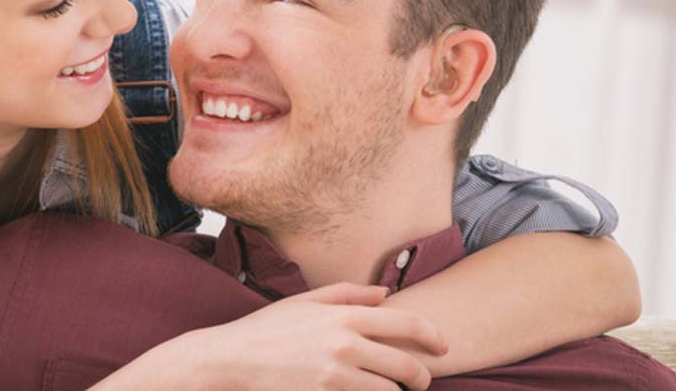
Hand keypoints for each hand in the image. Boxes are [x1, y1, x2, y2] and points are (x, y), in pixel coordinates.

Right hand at [99, 282, 446, 390]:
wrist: (231, 360)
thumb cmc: (267, 329)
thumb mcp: (305, 301)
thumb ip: (348, 294)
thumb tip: (387, 294)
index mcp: (344, 315)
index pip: (406, 322)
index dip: (433, 335)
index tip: (444, 346)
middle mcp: (345, 342)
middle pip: (406, 363)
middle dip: (422, 375)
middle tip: (422, 381)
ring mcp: (335, 373)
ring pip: (389, 390)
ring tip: (393, 390)